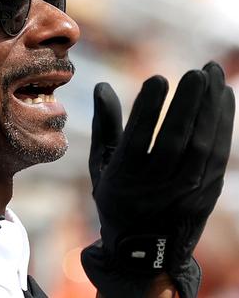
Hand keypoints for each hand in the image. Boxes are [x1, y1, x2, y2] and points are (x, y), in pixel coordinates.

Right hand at [81, 62, 234, 297]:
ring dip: (210, 108)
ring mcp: (185, 191)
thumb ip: (104, 125)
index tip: (157, 79)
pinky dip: (223, 123)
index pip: (137, 139)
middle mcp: (155, 186)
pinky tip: (225, 97)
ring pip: (202, 146)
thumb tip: (102, 86)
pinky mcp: (208, 192)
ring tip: (213, 73)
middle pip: (175, 141)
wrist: (146, 254)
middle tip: (196, 72)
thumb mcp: (101, 167)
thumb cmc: (118, 199)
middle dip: (187, 104)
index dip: (148, 109)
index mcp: (123, 179)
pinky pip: (219, 153)